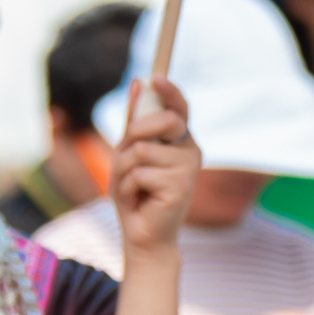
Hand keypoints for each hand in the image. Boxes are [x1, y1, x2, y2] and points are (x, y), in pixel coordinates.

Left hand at [109, 76, 198, 256]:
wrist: (142, 237)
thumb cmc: (136, 195)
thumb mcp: (129, 154)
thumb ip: (135, 123)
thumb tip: (139, 83)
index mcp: (179, 140)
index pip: (179, 107)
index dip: (169, 91)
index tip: (155, 78)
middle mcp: (189, 151)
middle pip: (163, 120)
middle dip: (135, 133)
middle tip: (126, 155)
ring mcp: (188, 168)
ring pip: (141, 150)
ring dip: (124, 169)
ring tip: (132, 187)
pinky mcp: (180, 186)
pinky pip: (139, 173)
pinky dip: (128, 187)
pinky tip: (138, 200)